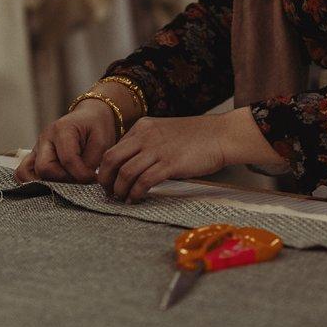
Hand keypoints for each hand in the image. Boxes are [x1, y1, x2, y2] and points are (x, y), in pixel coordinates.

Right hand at [15, 100, 116, 185]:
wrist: (89, 117)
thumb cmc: (96, 128)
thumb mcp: (102, 141)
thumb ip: (91, 161)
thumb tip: (81, 180)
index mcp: (62, 129)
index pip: (67, 160)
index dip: (81, 174)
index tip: (93, 178)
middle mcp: (45, 138)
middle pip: (44, 168)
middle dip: (63, 180)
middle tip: (79, 179)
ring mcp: (36, 147)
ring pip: (27, 172)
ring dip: (46, 182)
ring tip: (64, 182)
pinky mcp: (33, 156)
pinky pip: (23, 172)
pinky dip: (33, 182)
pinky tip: (52, 184)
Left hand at [96, 114, 229, 202]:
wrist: (222, 135)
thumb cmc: (197, 137)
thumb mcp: (165, 132)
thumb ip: (147, 144)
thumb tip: (131, 165)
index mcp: (143, 127)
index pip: (113, 148)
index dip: (106, 169)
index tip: (108, 182)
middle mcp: (146, 136)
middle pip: (111, 159)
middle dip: (105, 180)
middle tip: (109, 193)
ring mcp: (157, 149)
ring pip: (125, 172)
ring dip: (120, 190)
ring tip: (122, 199)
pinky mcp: (170, 164)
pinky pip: (143, 181)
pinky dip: (135, 193)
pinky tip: (136, 199)